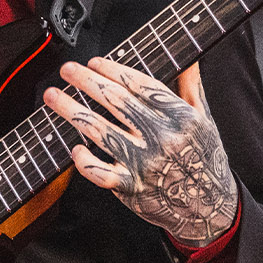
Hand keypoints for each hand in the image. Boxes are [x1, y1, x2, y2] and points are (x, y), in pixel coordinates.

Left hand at [44, 58, 237, 246]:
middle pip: (117, 102)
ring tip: (54, 96)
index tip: (94, 62)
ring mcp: (145, 163)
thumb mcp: (204, 118)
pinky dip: (84, 160)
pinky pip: (100, 172)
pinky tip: (74, 148)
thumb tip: (190, 55)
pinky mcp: (132, 187)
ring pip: (101, 132)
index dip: (114, 70)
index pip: (140, 85)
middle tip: (67, 70)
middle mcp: (161, 137)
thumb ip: (191, 84)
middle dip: (87, 82)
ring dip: (72, 111)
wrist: (209, 207)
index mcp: (179, 117)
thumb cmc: (203, 157)